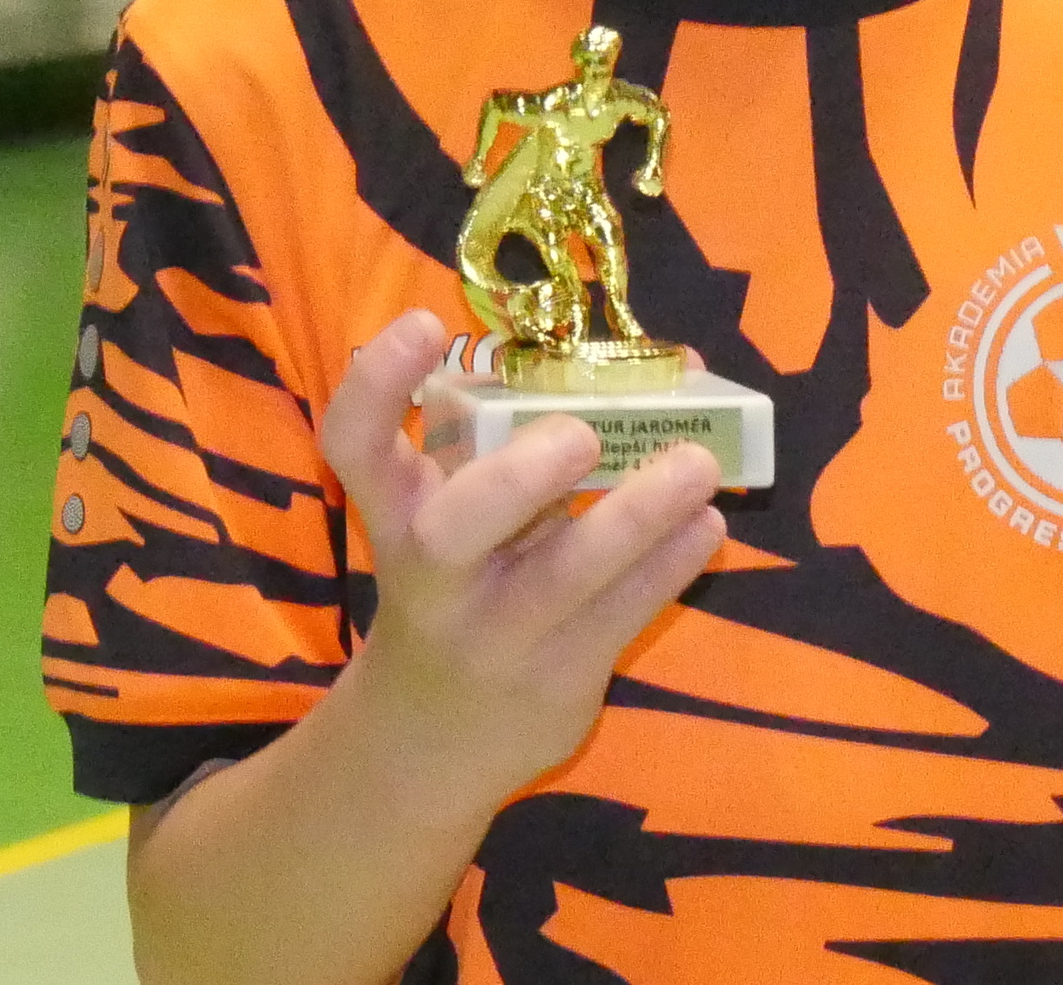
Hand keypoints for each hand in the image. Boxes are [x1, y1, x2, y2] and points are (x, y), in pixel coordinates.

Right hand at [318, 310, 724, 797]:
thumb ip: (531, 440)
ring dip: (638, 517)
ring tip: (698, 464)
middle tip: (582, 434)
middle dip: (521, 478)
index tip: (424, 323)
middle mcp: (435, 576)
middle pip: (455, 528)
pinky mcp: (558, 679)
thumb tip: (678, 364)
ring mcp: (497, 635)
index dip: (378, 384)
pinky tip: (709, 526)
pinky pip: (622, 616)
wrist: (432, 738)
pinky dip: (671, 566)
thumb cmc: (463, 582)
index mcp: (397, 515)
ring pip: (566, 577)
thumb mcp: (459, 512)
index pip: (354, 444)